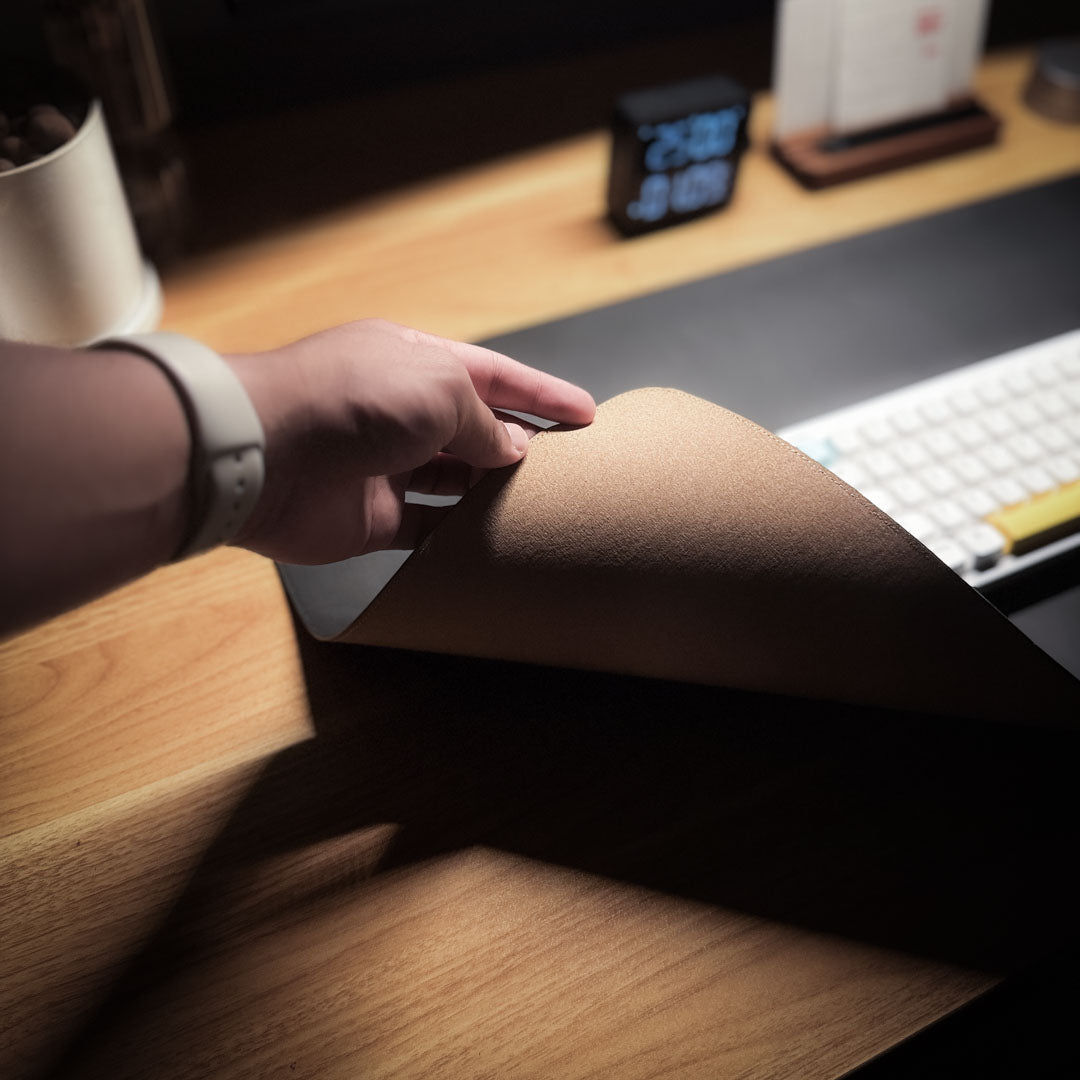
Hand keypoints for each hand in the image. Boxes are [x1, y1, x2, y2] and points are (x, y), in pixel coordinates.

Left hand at [228, 319, 595, 563]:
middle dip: (521, 443)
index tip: (586, 412)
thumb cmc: (351, 399)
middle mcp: (399, 411)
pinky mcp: (371, 518)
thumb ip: (481, 419)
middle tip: (570, 465)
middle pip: (474, 427)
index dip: (541, 392)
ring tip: (542, 504)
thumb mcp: (436, 388)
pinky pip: (427, 528)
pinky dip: (459, 535)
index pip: (491, 374)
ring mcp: (384, 466)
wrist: (265, 455)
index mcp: (413, 362)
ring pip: (454, 479)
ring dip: (493, 490)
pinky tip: (493, 541)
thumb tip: (511, 448)